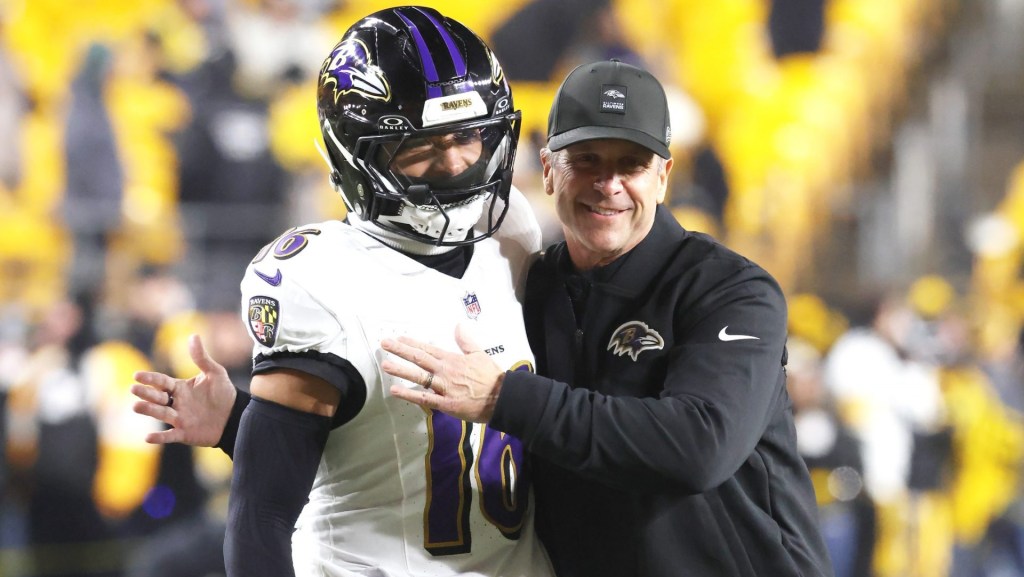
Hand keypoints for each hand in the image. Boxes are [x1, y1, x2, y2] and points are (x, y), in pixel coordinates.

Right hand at [131, 334, 236, 445]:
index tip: (137, 375)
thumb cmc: (224, 393)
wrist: (235, 415)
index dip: (150, 379)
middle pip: (158, 397)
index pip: (161, 382)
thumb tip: (193, 335)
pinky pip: (170, 436)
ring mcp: (179, 418)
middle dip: (146, 393)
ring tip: (136, 406)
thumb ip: (201, 357)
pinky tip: (148, 437)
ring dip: (149, 410)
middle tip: (134, 389)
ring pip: (161, 414)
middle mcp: (176, 403)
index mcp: (180, 388)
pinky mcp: (184, 433)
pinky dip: (159, 437)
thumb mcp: (215, 372)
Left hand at [381, 325, 502, 422]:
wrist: (503, 397)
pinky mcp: (446, 404)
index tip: (399, 338)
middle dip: (401, 350)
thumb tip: (458, 326)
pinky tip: (396, 391)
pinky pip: (425, 399)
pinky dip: (410, 395)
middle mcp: (445, 371)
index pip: (428, 349)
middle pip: (420, 358)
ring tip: (385, 365)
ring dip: (401, 370)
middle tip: (385, 343)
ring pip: (419, 377)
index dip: (412, 343)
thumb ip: (466, 341)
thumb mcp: (480, 354)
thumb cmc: (492, 377)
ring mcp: (444, 387)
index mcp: (453, 359)